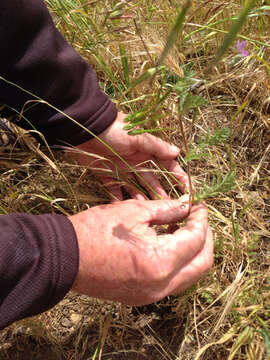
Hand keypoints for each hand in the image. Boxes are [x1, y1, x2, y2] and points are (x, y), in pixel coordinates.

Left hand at [69, 112, 187, 199]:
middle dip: (160, 193)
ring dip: (142, 198)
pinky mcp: (106, 174)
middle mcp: (136, 161)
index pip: (166, 165)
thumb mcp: (137, 137)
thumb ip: (156, 146)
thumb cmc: (114, 129)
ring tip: (148, 211)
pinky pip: (114, 189)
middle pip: (151, 180)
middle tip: (169, 208)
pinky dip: (118, 198)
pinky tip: (124, 209)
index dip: (177, 176)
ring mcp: (121, 168)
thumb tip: (178, 152)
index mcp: (146, 150)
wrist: (84, 127)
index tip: (187, 190)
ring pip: (135, 187)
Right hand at [69, 197, 212, 305]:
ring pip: (189, 275)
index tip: (200, 206)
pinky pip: (172, 281)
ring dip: (193, 251)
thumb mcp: (134, 212)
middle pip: (201, 263)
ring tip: (183, 228)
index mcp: (161, 261)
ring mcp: (152, 295)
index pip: (196, 239)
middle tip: (199, 219)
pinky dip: (177, 262)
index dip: (202, 220)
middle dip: (206, 238)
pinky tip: (168, 244)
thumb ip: (167, 209)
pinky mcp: (142, 297)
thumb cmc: (96, 230)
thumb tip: (187, 206)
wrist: (64, 256)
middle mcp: (161, 285)